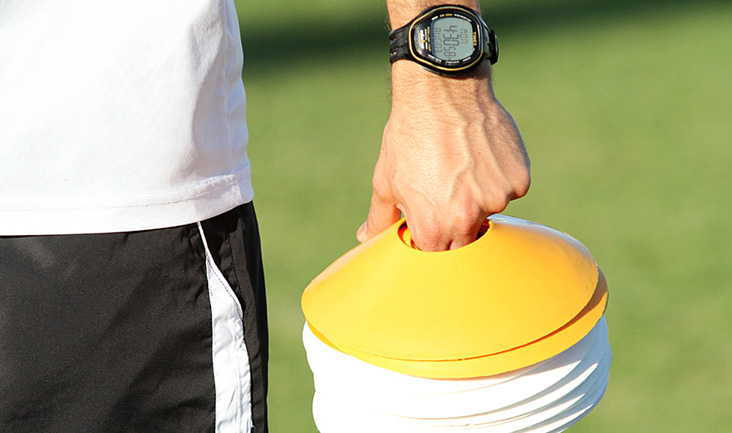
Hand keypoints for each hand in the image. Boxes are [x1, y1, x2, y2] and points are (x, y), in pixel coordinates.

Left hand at [357, 61, 529, 250]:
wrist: (442, 91)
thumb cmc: (408, 136)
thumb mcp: (386, 179)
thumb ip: (380, 217)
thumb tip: (366, 237)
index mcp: (433, 227)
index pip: (437, 257)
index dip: (432, 241)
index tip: (429, 224)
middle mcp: (468, 219)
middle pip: (467, 243)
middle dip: (456, 225)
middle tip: (446, 192)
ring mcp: (497, 199)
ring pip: (490, 212)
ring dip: (479, 198)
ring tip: (462, 165)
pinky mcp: (519, 180)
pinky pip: (510, 190)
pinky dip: (498, 178)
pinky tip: (481, 154)